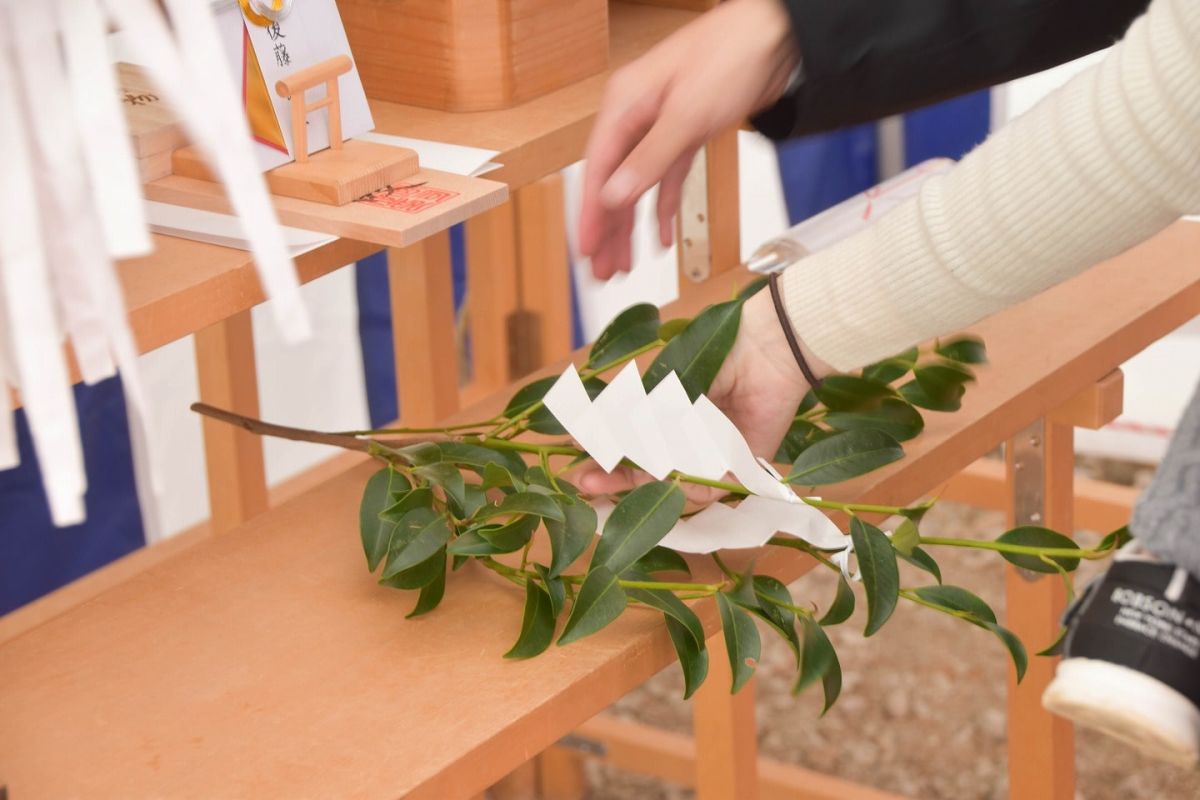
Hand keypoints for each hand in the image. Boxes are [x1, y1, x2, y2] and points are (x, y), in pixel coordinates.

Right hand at [575, 290, 830, 504]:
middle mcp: (688, 441)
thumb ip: (627, 416)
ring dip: (641, 481)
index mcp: (667, 416)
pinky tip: (676, 459)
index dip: (602, 453)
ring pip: (669, 484)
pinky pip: (705, 487)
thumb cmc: (712, 354)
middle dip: (612, 479)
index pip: (629, 444)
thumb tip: (583, 435)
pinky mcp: (736, 470)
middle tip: (583, 484)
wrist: (764, 351)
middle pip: (644, 472)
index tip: (574, 453)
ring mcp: (710, 458)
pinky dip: (688, 476)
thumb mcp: (660, 385)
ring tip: (621, 470)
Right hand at [579, 0, 798, 278]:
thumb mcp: (686, 116)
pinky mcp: (687, 132)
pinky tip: (661, 236)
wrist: (778, 34)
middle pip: (614, 183)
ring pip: (638, 185)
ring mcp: (661, 125)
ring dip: (631, 225)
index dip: (591, 214)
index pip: (597, 170)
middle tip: (601, 272)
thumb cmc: (731, 55)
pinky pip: (667, 178)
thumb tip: (613, 198)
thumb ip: (648, 161)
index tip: (586, 250)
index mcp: (624, 105)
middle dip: (607, 230)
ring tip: (623, 264)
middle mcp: (637, 116)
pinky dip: (663, 206)